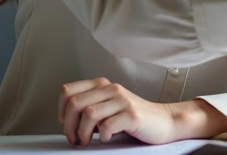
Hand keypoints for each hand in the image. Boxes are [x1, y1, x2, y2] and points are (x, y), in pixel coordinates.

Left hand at [58, 78, 226, 145]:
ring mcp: (123, 101)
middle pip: (74, 103)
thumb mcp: (110, 105)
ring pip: (88, 113)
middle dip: (69, 126)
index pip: (68, 91)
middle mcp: (112, 89)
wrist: (165, 121)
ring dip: (83, 133)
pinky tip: (107, 138)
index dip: (61, 110)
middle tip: (74, 139)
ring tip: (88, 141)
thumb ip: (91, 105)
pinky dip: (103, 136)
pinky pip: (107, 125)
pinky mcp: (132, 114)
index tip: (65, 123)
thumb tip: (67, 120)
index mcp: (103, 85)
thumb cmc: (134, 117)